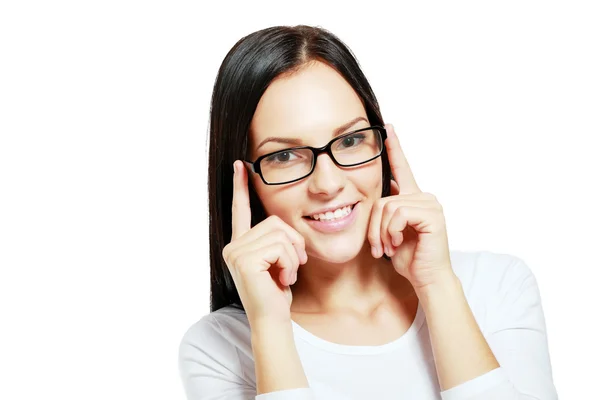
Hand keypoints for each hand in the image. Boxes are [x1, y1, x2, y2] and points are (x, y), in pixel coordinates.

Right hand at [222, 161, 307, 323]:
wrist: (273, 319)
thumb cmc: (278, 292)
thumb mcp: (278, 261)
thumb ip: (276, 240)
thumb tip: (283, 224)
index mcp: (241, 243)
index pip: (240, 210)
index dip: (240, 187)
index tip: (240, 165)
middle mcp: (233, 245)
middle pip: (274, 222)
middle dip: (293, 243)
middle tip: (292, 266)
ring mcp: (236, 252)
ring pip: (280, 234)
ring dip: (292, 256)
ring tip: (286, 275)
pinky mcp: (244, 260)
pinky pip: (280, 247)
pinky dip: (289, 264)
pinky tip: (283, 280)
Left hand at [368, 124, 453, 289]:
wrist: (427, 279)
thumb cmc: (409, 259)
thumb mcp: (390, 233)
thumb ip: (386, 213)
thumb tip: (381, 192)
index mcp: (413, 199)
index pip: (402, 169)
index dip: (395, 149)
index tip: (388, 128)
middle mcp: (423, 197)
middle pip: (382, 199)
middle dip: (374, 227)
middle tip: (379, 248)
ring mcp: (430, 204)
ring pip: (387, 207)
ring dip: (382, 233)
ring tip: (390, 248)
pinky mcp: (432, 214)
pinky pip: (398, 214)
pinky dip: (392, 232)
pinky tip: (400, 244)